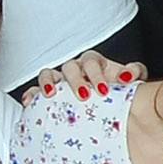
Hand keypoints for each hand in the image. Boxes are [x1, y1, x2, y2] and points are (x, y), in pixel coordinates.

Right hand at [23, 47, 143, 100]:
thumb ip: (134, 72)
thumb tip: (129, 75)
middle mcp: (75, 68)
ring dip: (48, 83)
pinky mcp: (49, 91)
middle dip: (75, 80)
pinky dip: (31, 94)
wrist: (107, 100)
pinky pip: (35, 89)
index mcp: (93, 63)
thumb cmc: (116, 87)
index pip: (91, 62)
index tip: (103, 90)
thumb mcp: (128, 78)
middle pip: (70, 67)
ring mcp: (60, 79)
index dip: (96, 74)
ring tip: (50, 95)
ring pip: (48, 73)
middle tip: (83, 96)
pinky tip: (28, 101)